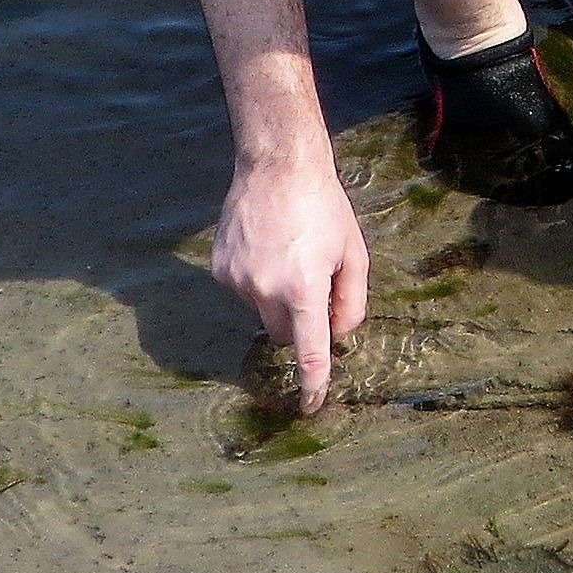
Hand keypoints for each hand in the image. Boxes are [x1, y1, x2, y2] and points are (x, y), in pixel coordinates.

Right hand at [208, 153, 369, 412]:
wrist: (277, 166)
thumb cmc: (323, 207)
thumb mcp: (353, 254)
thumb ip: (351, 302)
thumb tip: (338, 335)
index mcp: (303, 289)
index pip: (308, 353)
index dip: (312, 384)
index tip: (311, 406)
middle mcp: (265, 289)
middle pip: (282, 335)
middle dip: (298, 324)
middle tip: (312, 288)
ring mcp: (237, 280)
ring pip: (261, 312)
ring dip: (276, 298)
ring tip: (288, 254)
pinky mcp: (220, 268)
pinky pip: (243, 291)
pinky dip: (257, 280)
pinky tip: (266, 247)